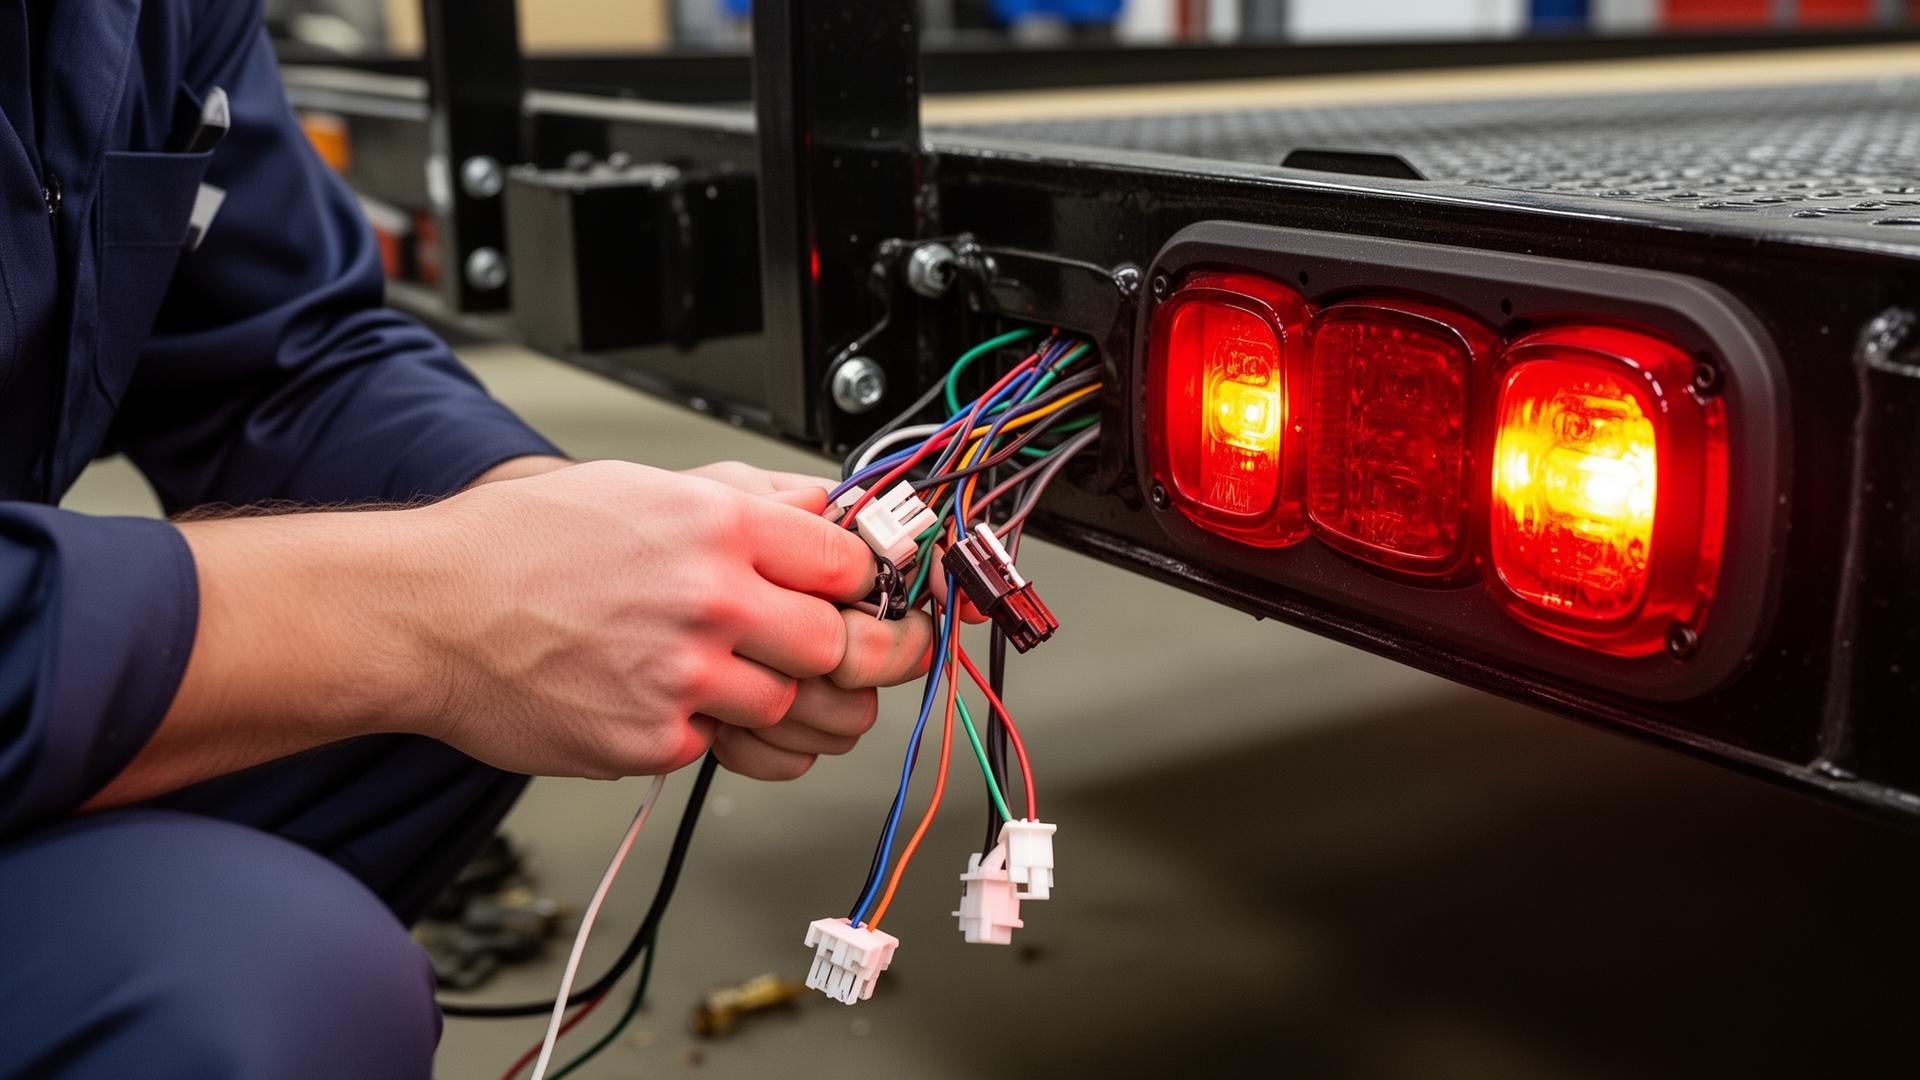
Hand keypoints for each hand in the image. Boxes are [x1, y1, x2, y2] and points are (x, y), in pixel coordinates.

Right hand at [410, 460, 931, 780]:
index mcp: (716, 527)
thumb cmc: (522, 546)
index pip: (852, 564)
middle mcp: (710, 601)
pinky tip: (719, 716)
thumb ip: (747, 500)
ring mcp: (682, 678)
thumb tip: (830, 509)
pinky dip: (736, 740)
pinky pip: (733, 752)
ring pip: (799, 710)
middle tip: (870, 657)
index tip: (882, 594)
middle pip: (847, 649)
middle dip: (865, 658)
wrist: (428, 612)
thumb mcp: (643, 487)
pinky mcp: (652, 740)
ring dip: (806, 707)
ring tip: (790, 690)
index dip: (876, 583)